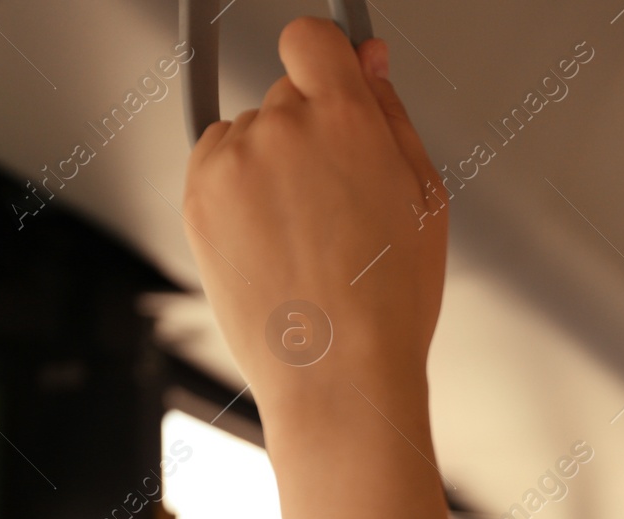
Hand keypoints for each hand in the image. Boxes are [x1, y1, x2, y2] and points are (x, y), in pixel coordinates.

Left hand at [181, 19, 447, 425]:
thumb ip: (393, 115)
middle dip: (310, 131)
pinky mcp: (198, 198)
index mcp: (346, 120)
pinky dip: (237, 189)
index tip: (333, 83)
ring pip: (251, 132)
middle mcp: (282, 129)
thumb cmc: (387, 304)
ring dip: (271, 163)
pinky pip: (216, 164)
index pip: (313, 39)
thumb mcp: (425, 200)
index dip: (327, 60)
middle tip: (337, 202)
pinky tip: (271, 240)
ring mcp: (233, 164)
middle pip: (287, 93)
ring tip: (303, 235)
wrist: (335, 374)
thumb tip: (370, 61)